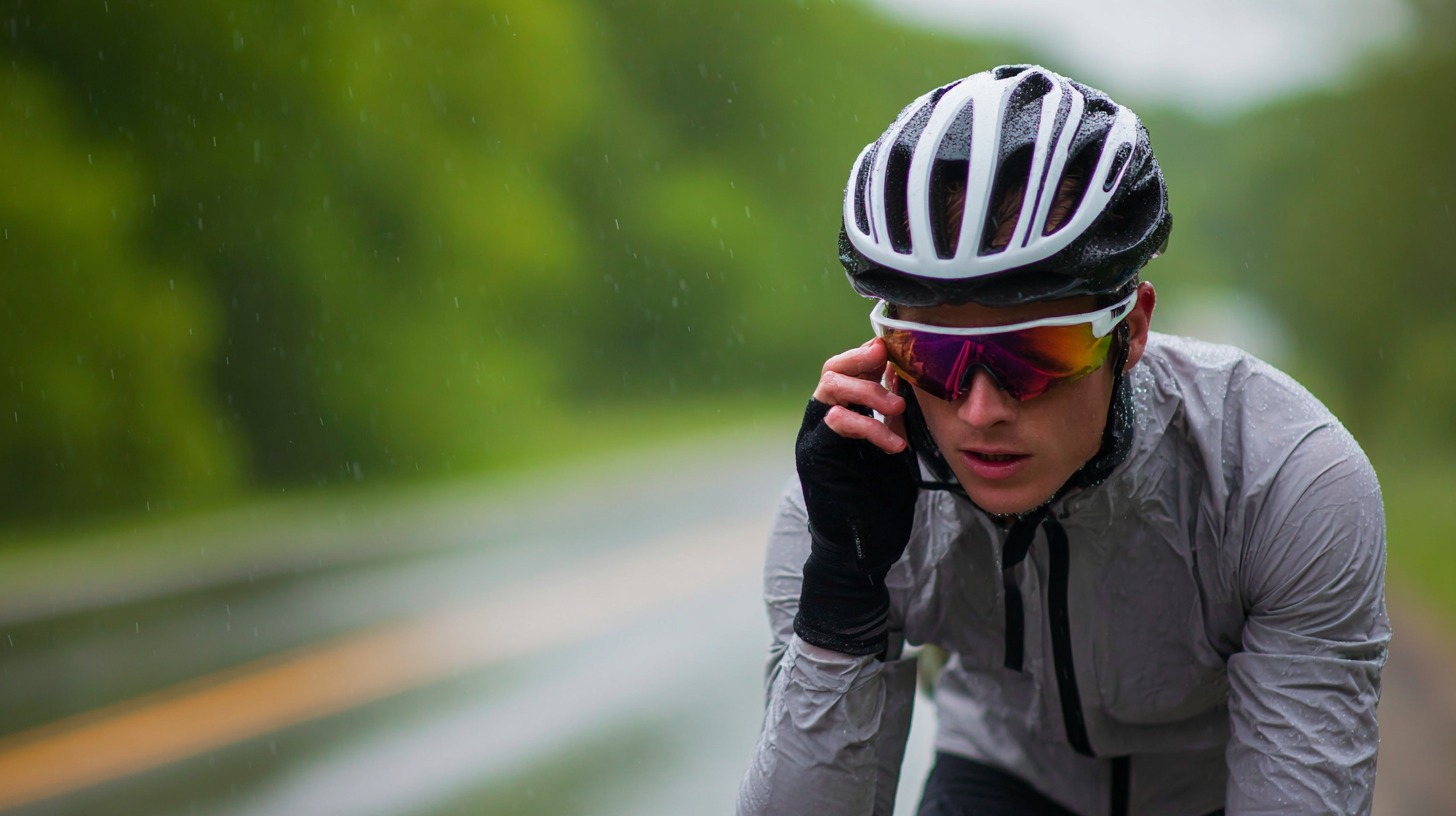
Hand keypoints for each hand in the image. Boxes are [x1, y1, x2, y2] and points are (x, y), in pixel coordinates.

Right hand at [793, 339, 919, 657]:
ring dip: (867, 390)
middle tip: (891, 365)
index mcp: (843, 415)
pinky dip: (868, 425)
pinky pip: (834, 423)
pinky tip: (895, 443)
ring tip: (898, 406)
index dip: (869, 355)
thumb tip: (909, 378)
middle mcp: (823, 422)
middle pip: (832, 370)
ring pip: (828, 388)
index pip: (848, 368)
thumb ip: (896, 416)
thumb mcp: (895, 448)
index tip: (897, 351)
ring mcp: (815, 438)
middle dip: (862, 361)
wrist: (863, 550)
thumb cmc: (880, 502)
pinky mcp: (816, 457)